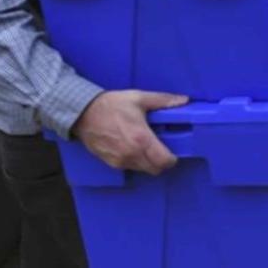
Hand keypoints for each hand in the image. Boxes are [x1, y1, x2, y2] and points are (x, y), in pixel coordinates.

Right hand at [72, 89, 188, 174]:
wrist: (83, 114)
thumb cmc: (112, 105)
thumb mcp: (139, 98)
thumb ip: (163, 100)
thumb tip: (184, 100)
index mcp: (141, 139)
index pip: (164, 161)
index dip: (172, 158)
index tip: (173, 151)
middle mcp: (132, 154)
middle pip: (155, 170)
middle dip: (162, 162)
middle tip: (162, 149)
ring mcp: (120, 161)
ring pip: (143, 170)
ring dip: (149, 162)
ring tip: (147, 146)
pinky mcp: (111, 163)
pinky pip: (130, 168)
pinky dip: (136, 162)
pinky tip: (134, 148)